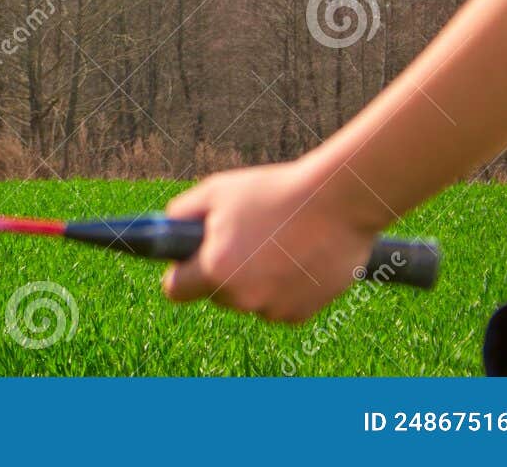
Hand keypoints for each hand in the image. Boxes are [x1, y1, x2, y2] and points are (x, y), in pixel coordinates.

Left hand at [161, 159, 376, 323]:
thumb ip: (182, 213)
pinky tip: (297, 257)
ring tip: (277, 242)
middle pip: (216, 294)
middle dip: (222, 272)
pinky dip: (284, 288)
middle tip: (245, 238)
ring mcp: (273, 309)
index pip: (175, 290)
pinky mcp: (301, 314)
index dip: (180, 273)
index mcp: (214, 269)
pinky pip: (279, 304)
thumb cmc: (275, 192)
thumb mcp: (217, 191)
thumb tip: (168, 229)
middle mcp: (241, 298)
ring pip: (249, 300)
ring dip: (255, 281)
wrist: (338, 203)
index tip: (188, 262)